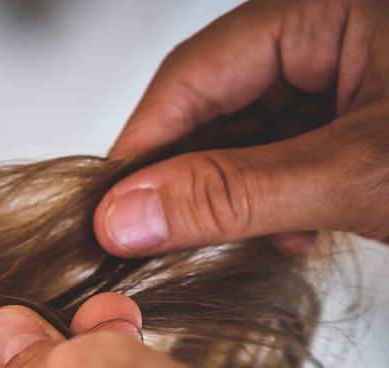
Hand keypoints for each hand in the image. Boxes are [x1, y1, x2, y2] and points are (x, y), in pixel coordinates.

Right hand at [94, 0, 388, 255]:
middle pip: (216, 105)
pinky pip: (292, 152)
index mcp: (330, 8)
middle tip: (163, 240)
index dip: (142, 149)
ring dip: (237, 197)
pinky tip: (293, 231)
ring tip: (252, 240)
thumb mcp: (356, 175)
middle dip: (194, 179)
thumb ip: (235, 193)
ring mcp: (355, 74)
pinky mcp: (366, 118)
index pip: (192, 73)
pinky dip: (279, 199)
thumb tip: (128, 215)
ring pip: (251, 135)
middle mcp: (336, 31)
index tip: (109, 215)